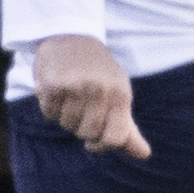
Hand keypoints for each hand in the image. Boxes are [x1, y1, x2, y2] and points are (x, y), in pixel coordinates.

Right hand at [32, 34, 151, 158]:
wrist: (71, 36)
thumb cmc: (99, 72)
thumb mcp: (119, 95)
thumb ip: (127, 128)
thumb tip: (144, 155)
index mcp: (121, 95)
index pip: (115, 138)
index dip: (102, 146)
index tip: (93, 142)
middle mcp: (100, 91)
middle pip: (87, 134)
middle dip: (81, 127)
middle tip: (81, 108)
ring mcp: (76, 87)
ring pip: (67, 125)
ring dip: (65, 116)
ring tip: (69, 96)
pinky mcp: (53, 85)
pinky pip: (49, 113)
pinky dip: (50, 107)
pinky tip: (57, 90)